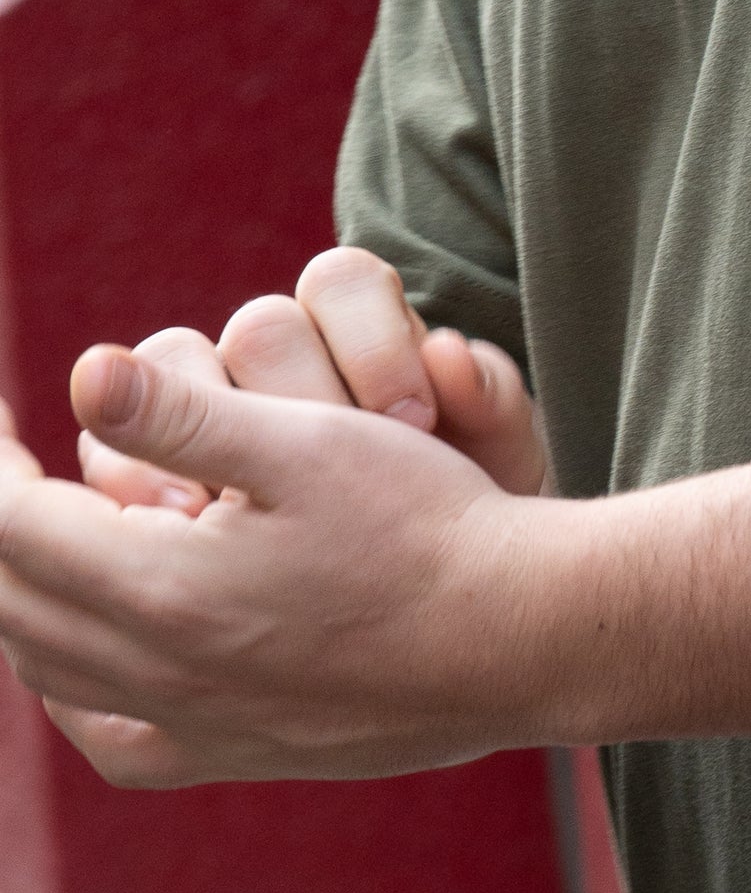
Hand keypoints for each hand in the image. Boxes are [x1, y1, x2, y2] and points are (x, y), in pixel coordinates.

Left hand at [0, 343, 574, 788]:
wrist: (519, 637)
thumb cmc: (425, 524)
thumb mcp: (308, 442)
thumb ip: (182, 413)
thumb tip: (82, 374)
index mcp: (163, 591)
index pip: (10, 522)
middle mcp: (158, 675)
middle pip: (13, 596)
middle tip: (7, 453)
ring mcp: (192, 726)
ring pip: (47, 665)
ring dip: (20, 589)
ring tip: (30, 525)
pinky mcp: (230, 755)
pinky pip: (106, 735)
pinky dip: (67, 682)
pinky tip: (82, 649)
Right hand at [77, 250, 545, 515]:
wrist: (425, 611)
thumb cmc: (464, 520)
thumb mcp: (497, 471)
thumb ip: (487, 405)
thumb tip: (450, 356)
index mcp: (359, 328)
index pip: (343, 280)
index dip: (373, 336)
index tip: (414, 417)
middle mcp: (279, 356)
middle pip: (259, 329)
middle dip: (293, 394)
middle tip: (323, 461)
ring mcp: (210, 410)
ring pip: (171, 372)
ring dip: (191, 436)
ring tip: (217, 509)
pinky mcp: (154, 470)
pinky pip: (111, 446)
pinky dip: (128, 480)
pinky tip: (166, 537)